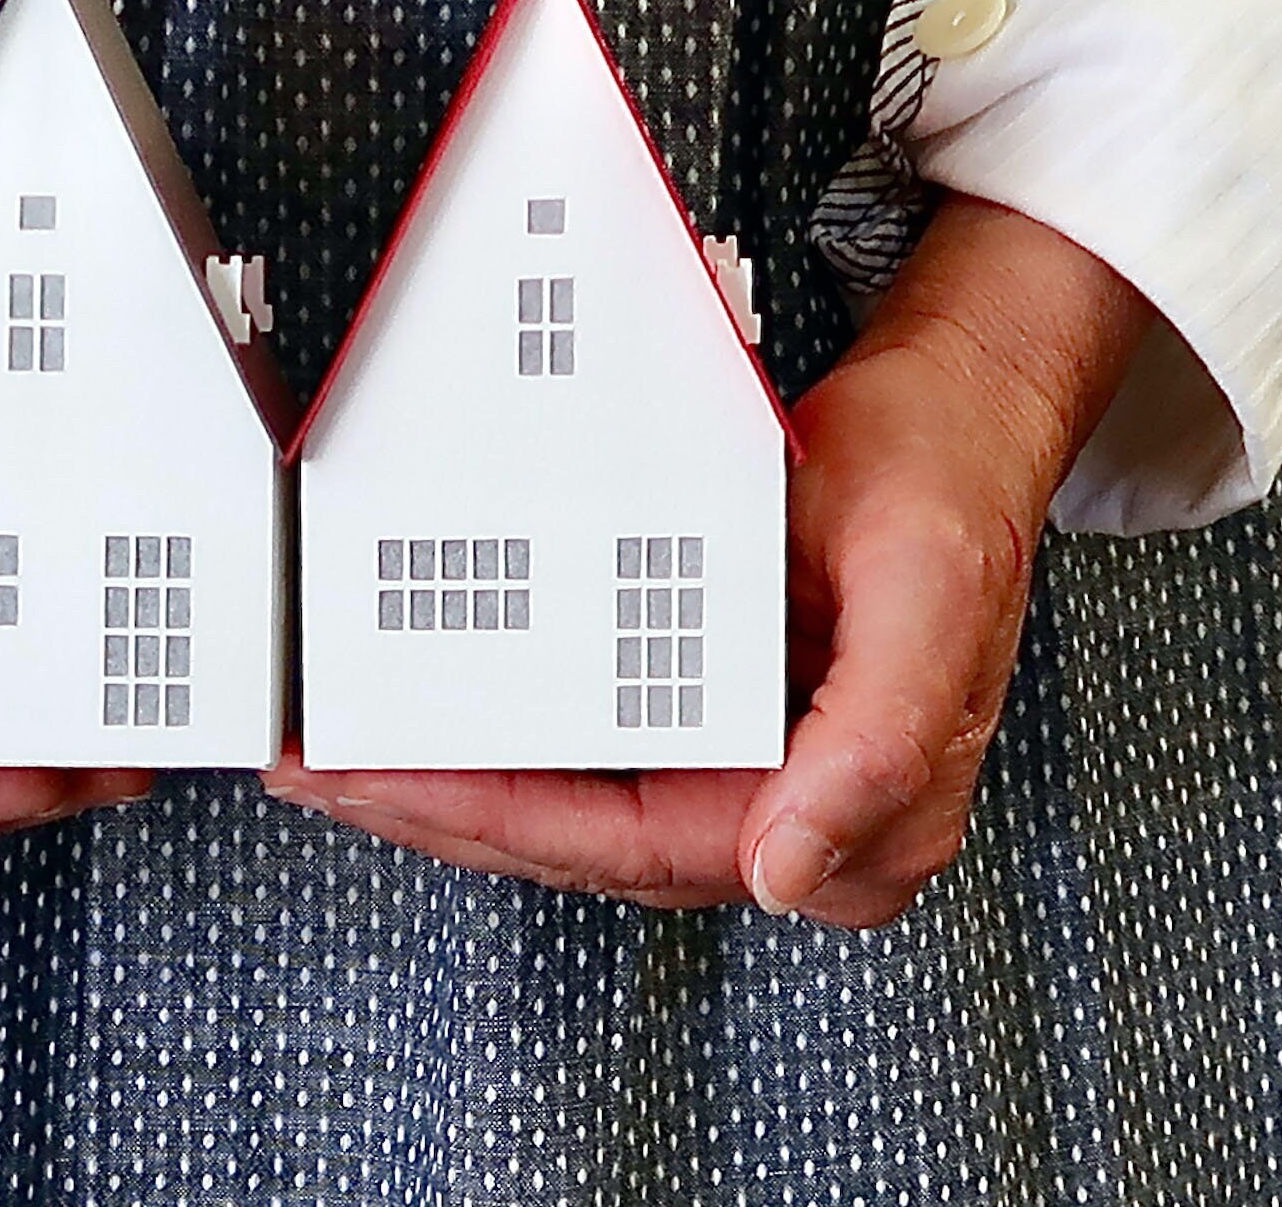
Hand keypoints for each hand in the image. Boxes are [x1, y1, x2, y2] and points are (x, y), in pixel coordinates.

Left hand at [262, 196, 1150, 922]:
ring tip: (340, 754)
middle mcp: (802, 821)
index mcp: (860, 819)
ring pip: (573, 814)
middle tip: (321, 767)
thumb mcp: (926, 594)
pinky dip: (503, 746)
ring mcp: (758, 779)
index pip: (637, 850)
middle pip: (583, 845)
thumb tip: (781, 868)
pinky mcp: (725, 728)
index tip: (384, 788)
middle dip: (443, 811)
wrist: (960, 412)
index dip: (496, 825)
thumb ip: (874, 743)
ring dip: (456, 788)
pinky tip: (427, 726)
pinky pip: (592, 760)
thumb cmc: (947, 488)